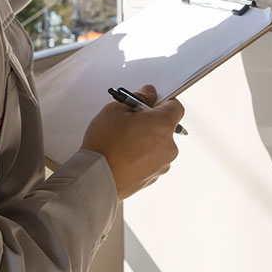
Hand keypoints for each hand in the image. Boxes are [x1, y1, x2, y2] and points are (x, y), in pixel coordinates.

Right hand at [79, 84, 184, 200]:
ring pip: (159, 145)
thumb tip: (148, 94)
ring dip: (147, 141)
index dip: (162, 102)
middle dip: (151, 122)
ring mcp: (163, 164)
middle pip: (166, 127)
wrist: (96, 178)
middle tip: (129, 122)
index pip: (176, 107)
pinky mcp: (154, 177)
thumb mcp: (115, 109)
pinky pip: (152, 160)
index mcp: (163, 125)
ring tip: (123, 142)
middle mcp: (169, 146)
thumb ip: (138, 98)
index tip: (149, 103)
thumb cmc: (104, 145)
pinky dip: (142, 156)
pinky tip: (124, 155)